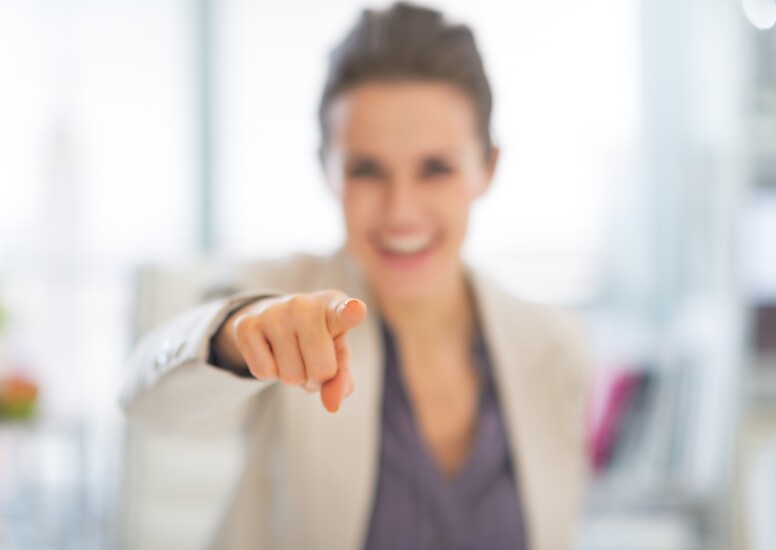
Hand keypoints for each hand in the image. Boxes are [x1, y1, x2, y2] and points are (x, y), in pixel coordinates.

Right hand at [214, 290, 366, 412]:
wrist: (274, 316)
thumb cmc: (316, 339)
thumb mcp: (336, 355)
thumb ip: (342, 379)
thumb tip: (332, 405)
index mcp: (333, 307)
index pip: (345, 311)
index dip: (352, 312)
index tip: (355, 310)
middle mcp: (303, 304)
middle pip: (320, 369)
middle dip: (316, 379)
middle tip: (310, 362)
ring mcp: (273, 312)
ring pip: (290, 376)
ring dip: (293, 378)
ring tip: (291, 357)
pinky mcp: (246, 324)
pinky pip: (263, 373)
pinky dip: (270, 374)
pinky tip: (271, 353)